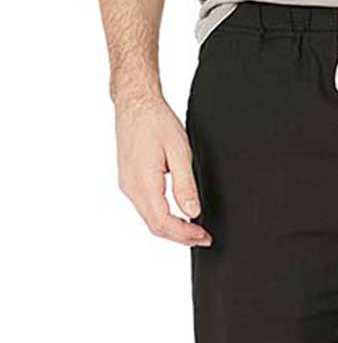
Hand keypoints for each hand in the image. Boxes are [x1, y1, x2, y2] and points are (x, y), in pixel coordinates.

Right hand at [115, 97, 210, 246]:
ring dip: (173, 230)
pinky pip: (146, 209)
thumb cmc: (156, 122)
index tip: (204, 236)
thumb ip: (185, 185)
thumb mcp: (179, 152)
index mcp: (143, 182)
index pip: (163, 222)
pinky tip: (178, 218)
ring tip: (195, 231)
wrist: (135, 104)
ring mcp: (128, 186)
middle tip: (204, 239)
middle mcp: (131, 188)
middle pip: (155, 226)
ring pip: (150, 220)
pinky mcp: (130, 182)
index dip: (185, 234)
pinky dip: (164, 219)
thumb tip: (193, 211)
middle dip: (181, 237)